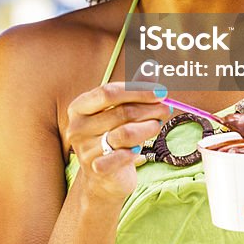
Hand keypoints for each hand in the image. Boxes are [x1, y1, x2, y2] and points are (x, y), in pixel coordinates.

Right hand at [65, 82, 170, 200]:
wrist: (102, 178)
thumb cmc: (111, 137)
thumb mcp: (118, 111)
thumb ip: (133, 90)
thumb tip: (152, 65)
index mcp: (79, 107)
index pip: (108, 92)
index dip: (137, 90)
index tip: (160, 91)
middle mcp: (77, 126)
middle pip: (121, 112)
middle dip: (149, 109)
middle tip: (166, 108)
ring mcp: (84, 148)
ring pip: (125, 133)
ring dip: (148, 128)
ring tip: (156, 126)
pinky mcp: (96, 168)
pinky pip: (123, 156)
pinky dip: (136, 151)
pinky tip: (140, 149)